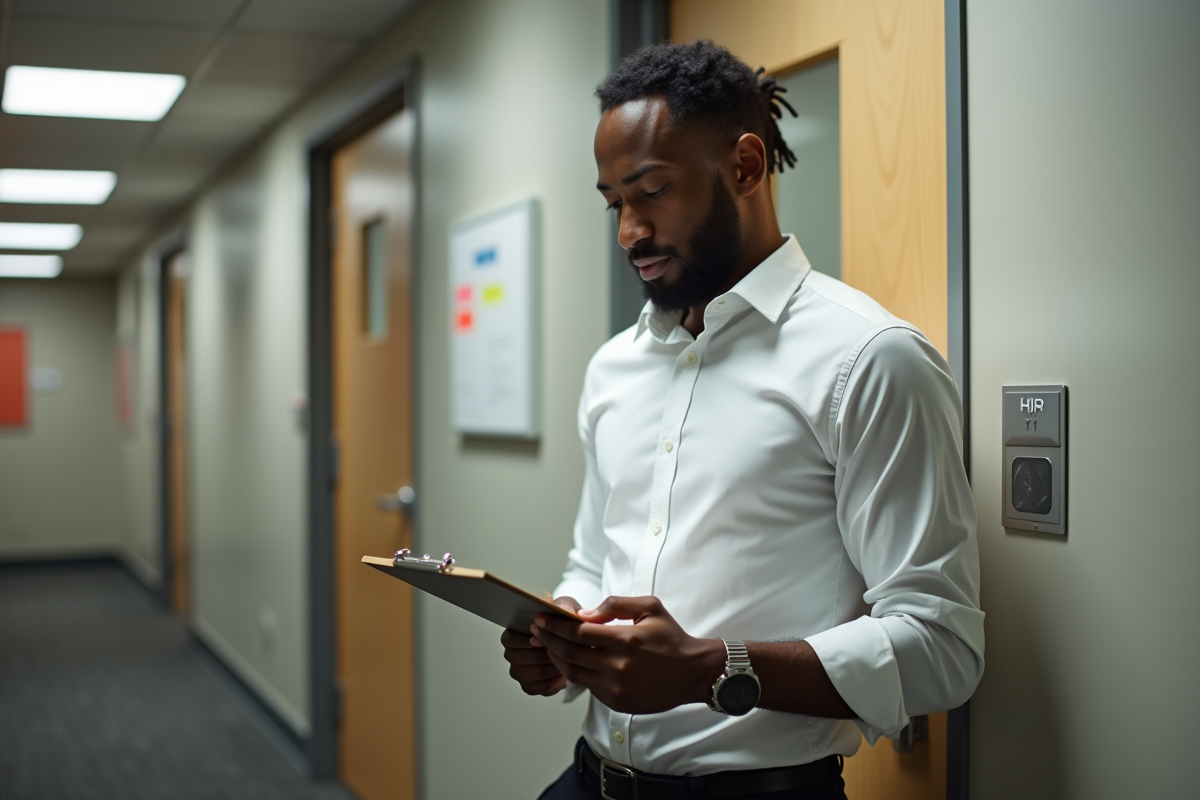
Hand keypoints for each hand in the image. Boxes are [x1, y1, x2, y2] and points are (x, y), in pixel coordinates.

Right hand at [500, 596, 581, 696]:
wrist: (573, 639)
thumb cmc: (564, 622)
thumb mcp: (565, 608)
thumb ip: (562, 607)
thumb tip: (560, 612)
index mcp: (513, 633)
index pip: (509, 639)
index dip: (524, 641)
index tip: (539, 639)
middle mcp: (512, 653)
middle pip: (520, 659)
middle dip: (542, 656)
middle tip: (559, 652)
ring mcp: (519, 670)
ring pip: (531, 675)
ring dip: (550, 669)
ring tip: (565, 663)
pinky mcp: (529, 685)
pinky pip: (535, 689)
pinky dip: (550, 685)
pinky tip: (561, 677)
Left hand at [531, 596, 725, 713]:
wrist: (693, 672)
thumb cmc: (671, 638)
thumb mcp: (650, 607)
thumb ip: (616, 605)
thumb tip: (585, 614)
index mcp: (626, 639)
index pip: (578, 631)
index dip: (555, 625)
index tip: (541, 618)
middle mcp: (619, 666)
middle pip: (570, 652)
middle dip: (548, 639)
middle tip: (536, 630)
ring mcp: (617, 687)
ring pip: (574, 672)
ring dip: (556, 658)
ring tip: (548, 645)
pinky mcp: (617, 702)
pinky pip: (587, 686)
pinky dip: (575, 672)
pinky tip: (570, 661)